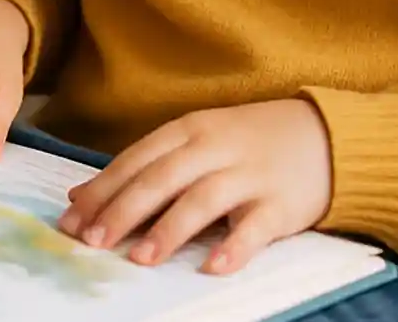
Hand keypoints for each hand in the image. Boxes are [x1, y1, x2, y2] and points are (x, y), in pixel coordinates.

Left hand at [55, 98, 332, 274]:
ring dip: (169, 229)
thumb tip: (81, 195)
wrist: (326, 134)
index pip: (137, 160)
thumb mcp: (196, 141)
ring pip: (202, 200)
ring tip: (140, 258)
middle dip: (123, 210)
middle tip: (93, 241)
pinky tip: (211, 268)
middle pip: (162, 178)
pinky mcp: (281, 203)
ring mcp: (250, 174)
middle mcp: (216, 148)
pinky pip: (255, 228)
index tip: (71, 219)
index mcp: (190, 130)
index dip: (103, 190)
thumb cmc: (249, 142)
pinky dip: (233, 247)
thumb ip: (144, 165)